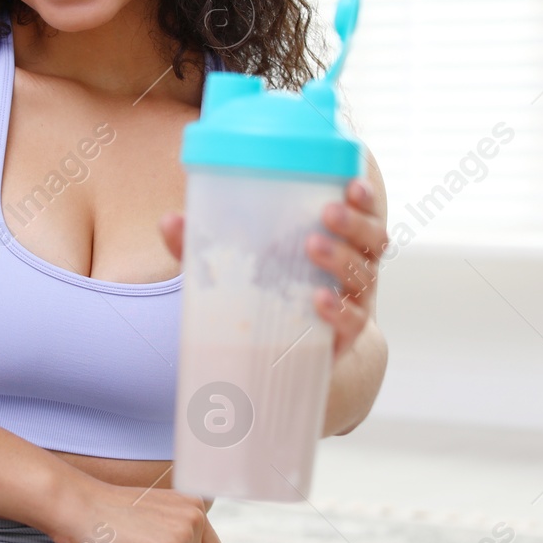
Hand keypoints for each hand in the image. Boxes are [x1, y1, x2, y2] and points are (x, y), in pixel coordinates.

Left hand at [158, 175, 389, 360]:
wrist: (293, 359)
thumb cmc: (271, 297)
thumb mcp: (242, 268)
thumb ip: (207, 246)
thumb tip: (169, 221)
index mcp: (339, 244)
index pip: (363, 214)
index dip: (365, 199)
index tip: (352, 183)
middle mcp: (356, 271)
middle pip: (372, 241)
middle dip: (354, 223)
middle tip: (327, 212)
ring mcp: (355, 304)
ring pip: (364, 276)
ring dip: (341, 258)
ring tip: (312, 245)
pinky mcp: (344, 338)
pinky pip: (350, 323)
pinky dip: (337, 311)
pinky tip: (318, 300)